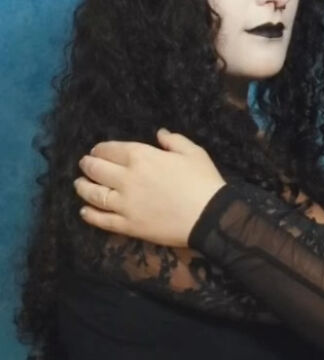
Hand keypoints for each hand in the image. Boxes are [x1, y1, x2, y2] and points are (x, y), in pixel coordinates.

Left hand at [74, 130, 225, 246]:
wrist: (209, 217)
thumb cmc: (203, 181)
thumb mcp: (193, 152)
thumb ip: (173, 140)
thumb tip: (160, 133)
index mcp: (141, 156)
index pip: (110, 149)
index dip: (99, 149)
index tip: (96, 150)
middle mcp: (126, 178)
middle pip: (97, 169)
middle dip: (87, 165)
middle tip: (84, 165)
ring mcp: (124, 203)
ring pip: (94, 194)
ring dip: (82, 187)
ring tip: (78, 185)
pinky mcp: (128, 225)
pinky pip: (102, 219)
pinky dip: (90, 215)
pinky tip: (84, 211)